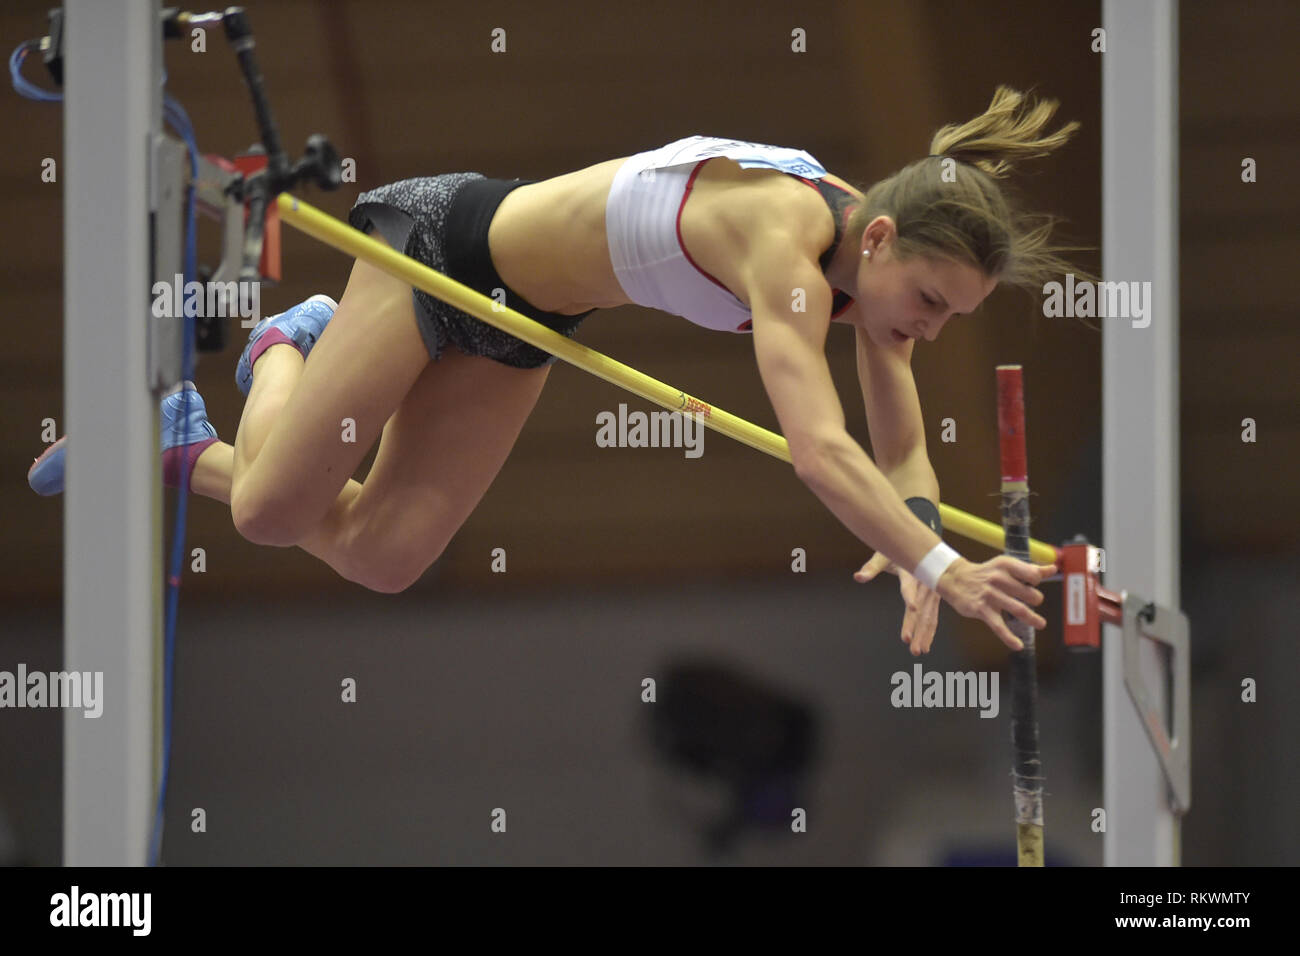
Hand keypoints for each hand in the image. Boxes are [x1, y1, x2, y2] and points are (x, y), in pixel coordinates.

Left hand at [853, 552, 941, 655]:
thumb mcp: (884, 555)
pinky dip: (929, 632)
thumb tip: (858, 577)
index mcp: (913, 570)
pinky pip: (932, 617)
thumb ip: (871, 567)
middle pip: (921, 607)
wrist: (921, 547)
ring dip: (924, 634)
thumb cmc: (898, 550)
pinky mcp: (934, 599)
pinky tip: (926, 646)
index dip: (911, 595)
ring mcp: (932, 592)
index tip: (913, 608)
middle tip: (910, 644)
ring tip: (918, 651)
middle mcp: (926, 583)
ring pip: (929, 616)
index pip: (910, 584)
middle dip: (916, 626)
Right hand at [934, 556, 1056, 650]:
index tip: (1031, 585)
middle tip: (1032, 603)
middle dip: (1035, 601)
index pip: (1033, 575)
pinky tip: (1018, 645)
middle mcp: (998, 578)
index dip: (1036, 582)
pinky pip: (999, 626)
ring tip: (1040, 623)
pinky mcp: (981, 609)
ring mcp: (990, 595)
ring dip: (1033, 619)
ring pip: (1019, 610)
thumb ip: (1030, 569)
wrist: (954, 578)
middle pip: (1029, 594)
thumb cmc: (985, 573)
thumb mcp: (1005, 566)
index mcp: (1006, 565)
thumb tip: (1053, 568)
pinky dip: (1009, 638)